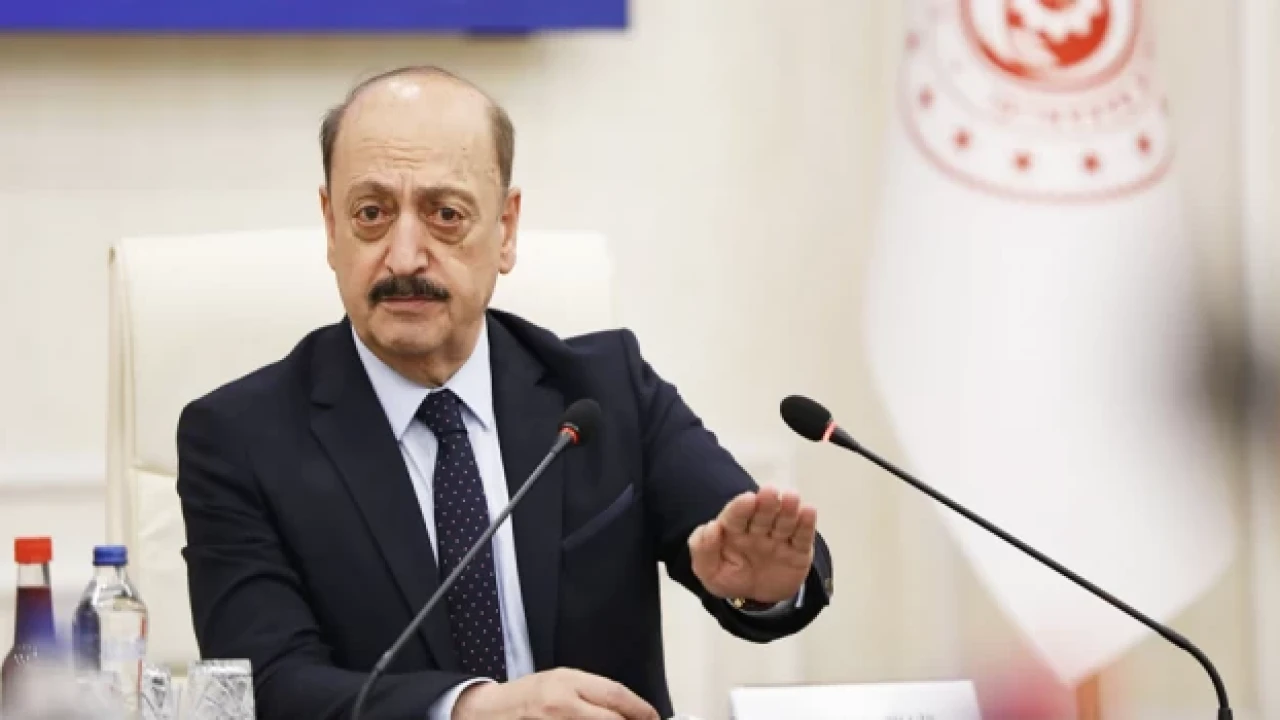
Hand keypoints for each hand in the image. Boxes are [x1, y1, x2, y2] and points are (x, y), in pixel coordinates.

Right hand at [452, 668, 659, 719]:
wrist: (489, 712)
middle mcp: (562, 706)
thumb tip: (626, 709)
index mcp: (567, 683)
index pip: (615, 695)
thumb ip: (592, 693)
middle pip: (611, 719)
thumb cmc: (527, 696)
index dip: (640, 709)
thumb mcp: (561, 682)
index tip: (653, 718)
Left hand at [688, 486, 816, 604]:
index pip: (736, 516)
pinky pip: (802, 537)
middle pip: (762, 514)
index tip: (748, 499)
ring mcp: (779, 539)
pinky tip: (808, 511)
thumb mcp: (709, 571)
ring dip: (788, 509)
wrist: (758, 599)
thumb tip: (710, 527)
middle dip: (766, 503)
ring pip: (784, 522)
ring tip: (792, 497)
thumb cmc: (732, 578)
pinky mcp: (798, 551)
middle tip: (770, 492)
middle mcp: (758, 530)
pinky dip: (806, 524)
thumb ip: (702, 549)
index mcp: (734, 530)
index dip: (741, 507)